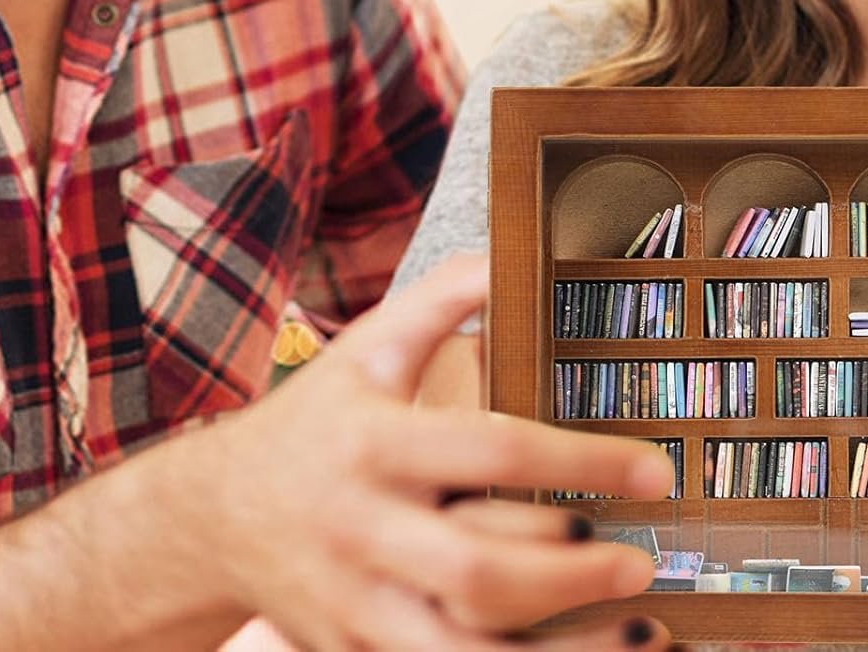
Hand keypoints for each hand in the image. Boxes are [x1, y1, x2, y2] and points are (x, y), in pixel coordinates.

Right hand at [188, 254, 672, 651]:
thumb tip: (509, 254)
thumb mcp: (366, 348)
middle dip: (571, 575)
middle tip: (641, 561)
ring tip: (638, 634)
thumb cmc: (314, 420)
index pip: (490, 449)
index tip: (653, 469)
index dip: (579, 460)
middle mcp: (364, 527)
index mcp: (376, 441)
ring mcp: (356, 603)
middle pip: (477, 569)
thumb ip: (439, 300)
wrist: (213, 515)